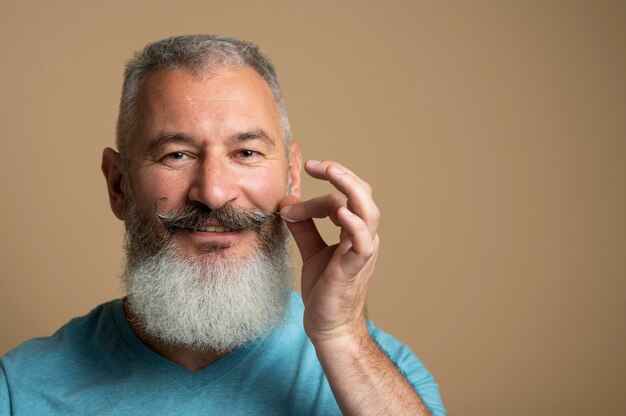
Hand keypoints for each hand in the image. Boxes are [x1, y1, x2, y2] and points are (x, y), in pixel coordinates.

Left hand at [280, 160, 379, 344]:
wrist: (328, 326)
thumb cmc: (325, 289)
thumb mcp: (310, 250)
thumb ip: (303, 226)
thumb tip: (287, 202)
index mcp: (354, 231)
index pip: (342, 197)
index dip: (318, 190)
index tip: (294, 190)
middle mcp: (363, 237)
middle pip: (362, 194)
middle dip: (340, 174)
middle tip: (314, 164)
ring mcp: (362, 252)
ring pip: (368, 211)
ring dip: (350, 188)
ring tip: (332, 171)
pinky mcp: (355, 268)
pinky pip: (363, 243)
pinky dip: (355, 225)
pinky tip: (341, 213)